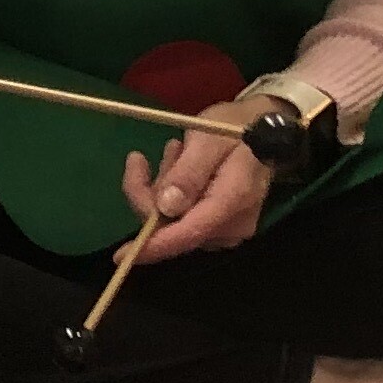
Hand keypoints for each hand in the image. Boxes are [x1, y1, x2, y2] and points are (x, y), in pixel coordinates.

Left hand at [119, 100, 274, 264]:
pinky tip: (180, 161)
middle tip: (148, 155)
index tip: (120, 255)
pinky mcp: (218, 221)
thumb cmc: (235, 129)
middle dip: (151, 192)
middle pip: (173, 226)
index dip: (153, 245)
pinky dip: (171, 189)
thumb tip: (165, 209)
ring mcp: (225, 226)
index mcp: (232, 203)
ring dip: (163, 184)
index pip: (188, 233)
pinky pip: (181, 214)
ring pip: (172, 218)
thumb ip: (189, 173)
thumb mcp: (209, 140)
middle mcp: (231, 225)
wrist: (262, 128)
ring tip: (177, 151)